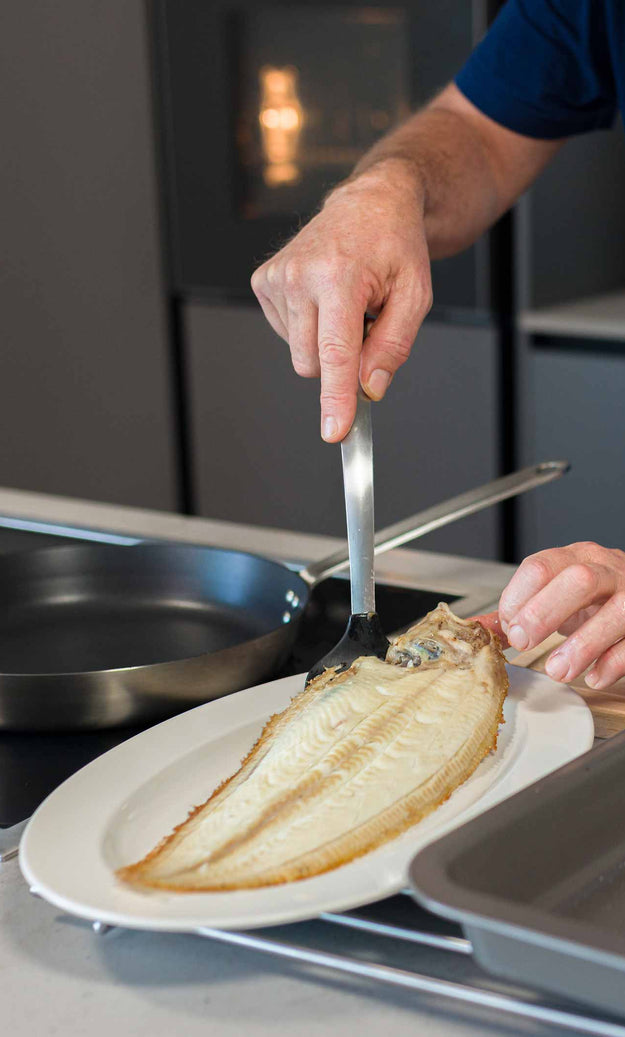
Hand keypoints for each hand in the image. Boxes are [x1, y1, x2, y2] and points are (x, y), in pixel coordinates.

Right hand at [251, 161, 432, 441]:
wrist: (369, 203)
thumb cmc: (394, 246)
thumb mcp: (415, 296)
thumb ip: (393, 347)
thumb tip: (370, 388)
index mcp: (340, 276)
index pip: (336, 353)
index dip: (336, 398)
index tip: (334, 431)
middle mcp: (300, 276)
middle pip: (313, 364)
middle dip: (340, 362)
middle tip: (364, 323)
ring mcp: (277, 278)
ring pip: (300, 354)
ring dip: (325, 342)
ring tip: (345, 304)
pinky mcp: (263, 282)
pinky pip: (288, 336)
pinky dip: (310, 328)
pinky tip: (325, 299)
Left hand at [497, 542, 624, 688]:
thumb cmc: (593, 596)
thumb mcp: (555, 593)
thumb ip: (519, 610)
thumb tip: (477, 628)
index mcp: (575, 557)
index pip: (540, 567)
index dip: (518, 598)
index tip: (508, 627)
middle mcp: (606, 570)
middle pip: (579, 580)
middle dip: (544, 613)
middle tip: (523, 642)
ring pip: (616, 612)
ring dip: (582, 645)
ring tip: (558, 670)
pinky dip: (613, 663)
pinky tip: (594, 676)